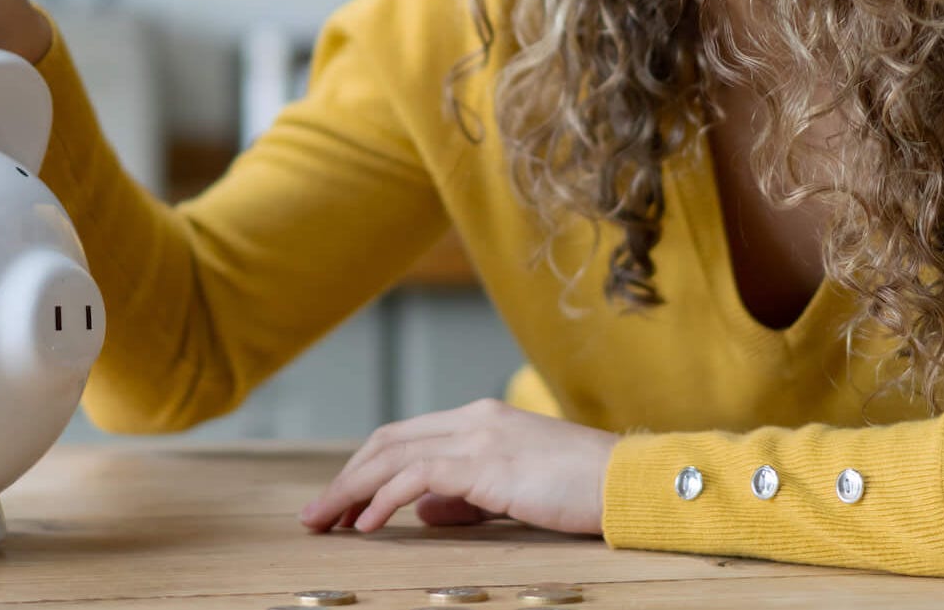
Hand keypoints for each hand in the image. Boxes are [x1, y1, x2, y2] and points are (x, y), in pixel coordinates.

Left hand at [298, 399, 618, 536]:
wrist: (628, 482)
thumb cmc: (581, 490)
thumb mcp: (513, 491)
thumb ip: (465, 497)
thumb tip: (420, 512)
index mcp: (481, 419)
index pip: (405, 436)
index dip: (365, 468)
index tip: (340, 501)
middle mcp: (473, 419)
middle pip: (387, 441)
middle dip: (345, 477)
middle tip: (315, 514)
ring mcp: (478, 436)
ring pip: (393, 456)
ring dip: (351, 490)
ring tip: (324, 522)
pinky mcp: (485, 462)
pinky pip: (417, 478)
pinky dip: (384, 500)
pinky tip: (366, 525)